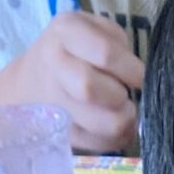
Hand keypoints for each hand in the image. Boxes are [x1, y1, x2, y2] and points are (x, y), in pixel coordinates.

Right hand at [0, 10, 142, 153]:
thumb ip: (117, 44)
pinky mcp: (64, 135)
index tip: (140, 77)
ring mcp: (55, 104)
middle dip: (120, 96)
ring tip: (122, 110)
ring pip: (102, 124)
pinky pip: (102, 144)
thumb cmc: (74, 50)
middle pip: (90, 89)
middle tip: (124, 95)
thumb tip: (138, 78)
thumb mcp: (93, 29)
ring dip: (123, 121)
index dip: (131, 70)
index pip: (104, 54)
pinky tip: (113, 125)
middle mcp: (54, 66)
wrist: (33, 81)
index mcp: (65, 33)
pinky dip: (117, 138)